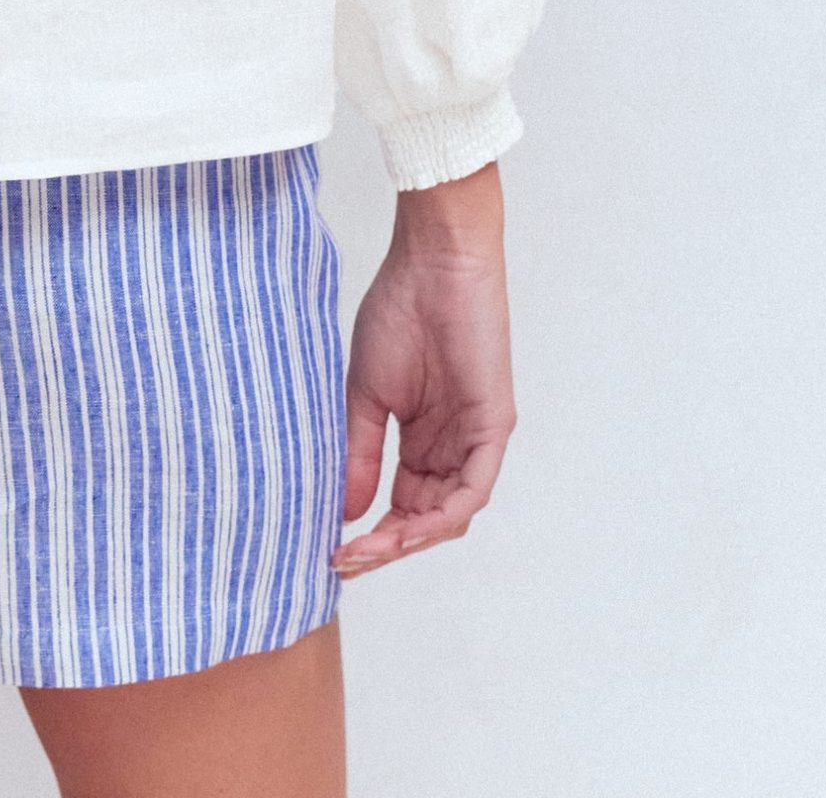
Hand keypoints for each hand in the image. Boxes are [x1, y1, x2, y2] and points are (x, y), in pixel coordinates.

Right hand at [333, 159, 514, 576]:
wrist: (432, 264)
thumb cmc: (398, 312)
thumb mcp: (366, 394)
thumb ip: (360, 452)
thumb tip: (346, 514)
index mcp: (422, 438)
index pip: (401, 505)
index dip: (370, 534)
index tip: (332, 550)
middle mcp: (451, 446)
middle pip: (424, 519)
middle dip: (385, 547)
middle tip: (346, 561)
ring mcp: (474, 440)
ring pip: (448, 514)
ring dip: (409, 540)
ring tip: (368, 550)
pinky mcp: (493, 428)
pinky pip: (472, 490)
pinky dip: (441, 517)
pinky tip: (407, 530)